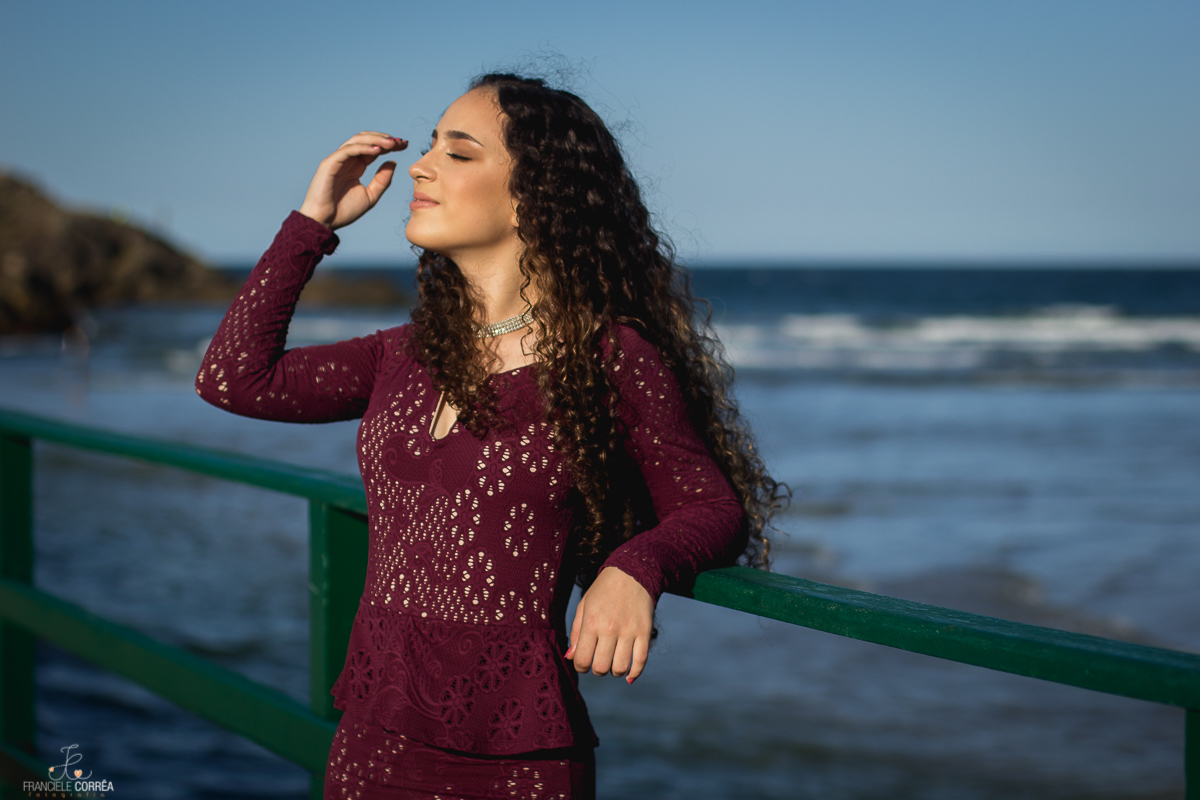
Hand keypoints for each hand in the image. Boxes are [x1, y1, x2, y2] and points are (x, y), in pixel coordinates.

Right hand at [298, 131, 406, 229]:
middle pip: (366, 140)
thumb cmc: (344, 210)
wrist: (326, 221)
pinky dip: (363, 148)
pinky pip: (347, 150)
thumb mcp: (371, 195)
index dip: (389, 145)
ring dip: (375, 140)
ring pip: (357, 141)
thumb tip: (393, 161)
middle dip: (384, 139)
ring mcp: (338, 159)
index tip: (405, 145)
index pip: (374, 149)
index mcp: (357, 166)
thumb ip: (382, 180)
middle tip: (401, 142)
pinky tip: (377, 150)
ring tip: (391, 143)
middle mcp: (347, 160)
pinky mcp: (330, 163)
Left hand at [566, 566, 653, 682]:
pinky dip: (634, 673)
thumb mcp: (584, 606)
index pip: (581, 659)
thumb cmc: (603, 590)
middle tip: (598, 661)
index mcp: (591, 622)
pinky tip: (629, 675)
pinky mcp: (645, 632)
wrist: (632, 572)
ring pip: (620, 667)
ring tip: (613, 663)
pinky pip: (641, 661)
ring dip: (614, 671)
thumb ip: (576, 632)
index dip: (580, 666)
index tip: (584, 662)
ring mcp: (629, 631)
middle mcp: (609, 629)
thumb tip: (571, 657)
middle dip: (597, 670)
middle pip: (601, 667)